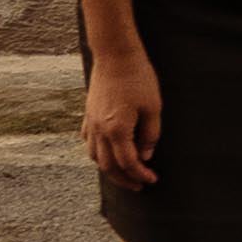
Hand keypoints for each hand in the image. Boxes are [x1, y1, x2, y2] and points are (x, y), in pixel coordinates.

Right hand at [83, 52, 162, 188]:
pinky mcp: (88, 115)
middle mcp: (99, 130)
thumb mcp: (153, 107)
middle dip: (124, 179)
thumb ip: (150, 135)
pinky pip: (88, 142)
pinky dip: (97, 154)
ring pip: (94, 157)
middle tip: (139, 185)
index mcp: (116, 130)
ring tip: (124, 174)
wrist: (115, 55)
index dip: (140, 174)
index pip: (128, 162)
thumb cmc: (138, 78)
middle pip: (108, 166)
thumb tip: (145, 156)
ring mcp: (90, 123)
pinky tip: (106, 154)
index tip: (152, 180)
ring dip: (109, 169)